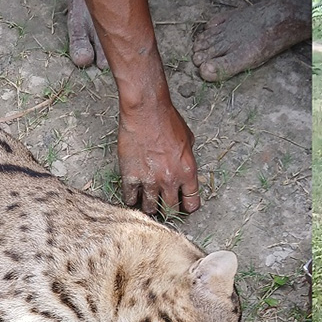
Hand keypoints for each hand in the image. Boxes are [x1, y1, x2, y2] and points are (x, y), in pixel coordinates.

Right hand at [117, 101, 200, 215]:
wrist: (146, 111)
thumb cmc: (166, 119)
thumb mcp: (188, 139)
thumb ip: (187, 157)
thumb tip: (183, 165)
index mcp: (188, 172)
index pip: (192, 202)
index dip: (188, 207)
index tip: (184, 206)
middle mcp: (170, 180)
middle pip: (171, 210)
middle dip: (168, 209)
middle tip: (164, 206)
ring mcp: (149, 180)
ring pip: (150, 208)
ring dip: (150, 207)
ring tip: (148, 203)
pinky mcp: (130, 177)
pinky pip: (130, 198)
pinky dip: (131, 199)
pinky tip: (133, 196)